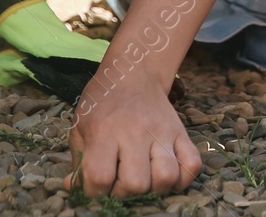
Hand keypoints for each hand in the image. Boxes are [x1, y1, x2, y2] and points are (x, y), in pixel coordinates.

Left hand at [66, 70, 200, 197]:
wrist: (133, 74)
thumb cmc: (102, 103)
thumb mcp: (80, 128)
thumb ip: (77, 161)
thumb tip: (73, 188)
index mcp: (104, 133)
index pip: (100, 177)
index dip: (95, 191)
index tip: (97, 185)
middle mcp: (135, 133)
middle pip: (136, 184)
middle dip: (125, 192)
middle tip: (121, 181)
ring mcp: (162, 132)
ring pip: (166, 177)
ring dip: (154, 187)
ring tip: (145, 178)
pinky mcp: (181, 132)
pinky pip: (192, 165)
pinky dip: (183, 178)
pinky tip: (168, 174)